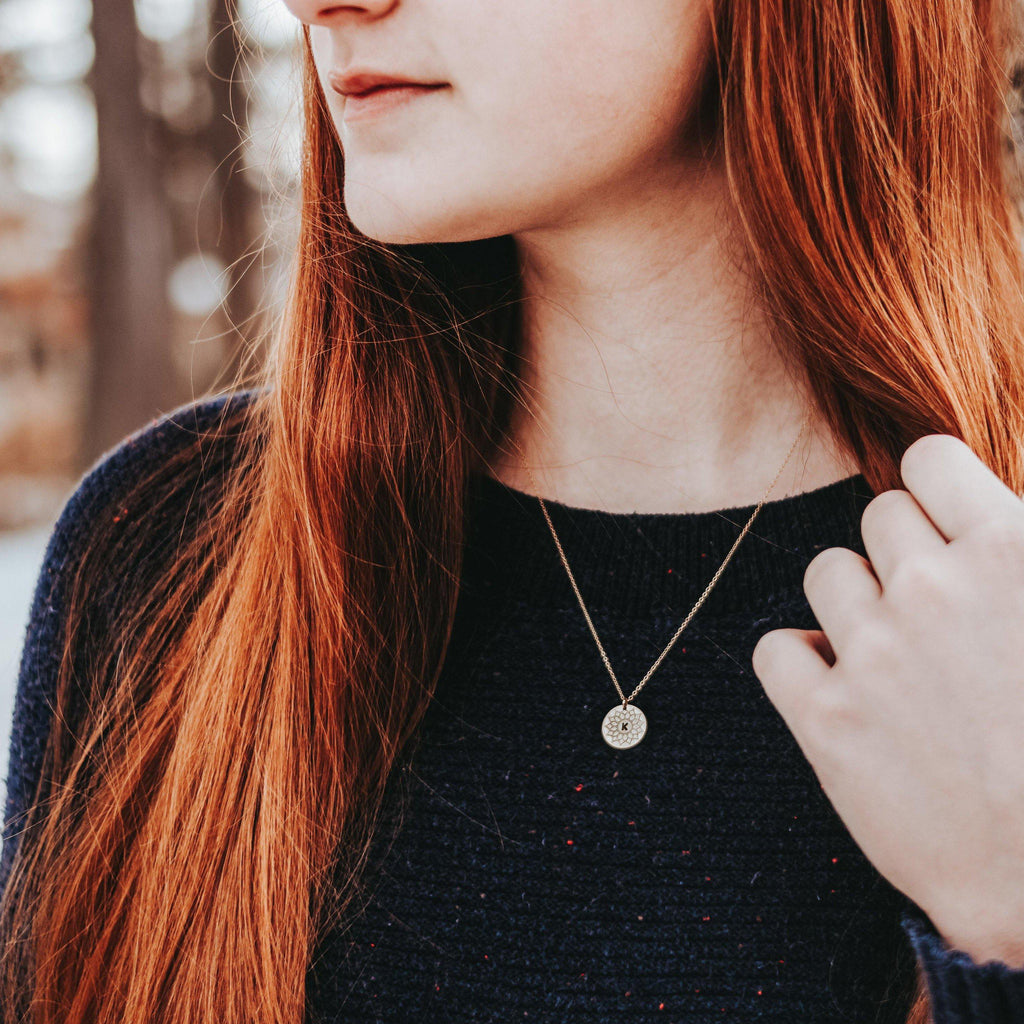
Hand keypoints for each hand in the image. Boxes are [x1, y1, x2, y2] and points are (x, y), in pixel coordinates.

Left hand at [751, 433, 1023, 965]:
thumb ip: (1019, 554)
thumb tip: (988, 528)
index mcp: (1013, 552)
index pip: (929, 461)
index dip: (934, 490)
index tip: (941, 525)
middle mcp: (936, 589)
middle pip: (877, 519)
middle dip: (902, 556)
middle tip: (934, 611)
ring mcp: (874, 653)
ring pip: (825, 575)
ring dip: (853, 606)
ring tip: (893, 658)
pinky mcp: (827, 719)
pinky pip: (774, 651)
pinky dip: (799, 664)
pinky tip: (836, 689)